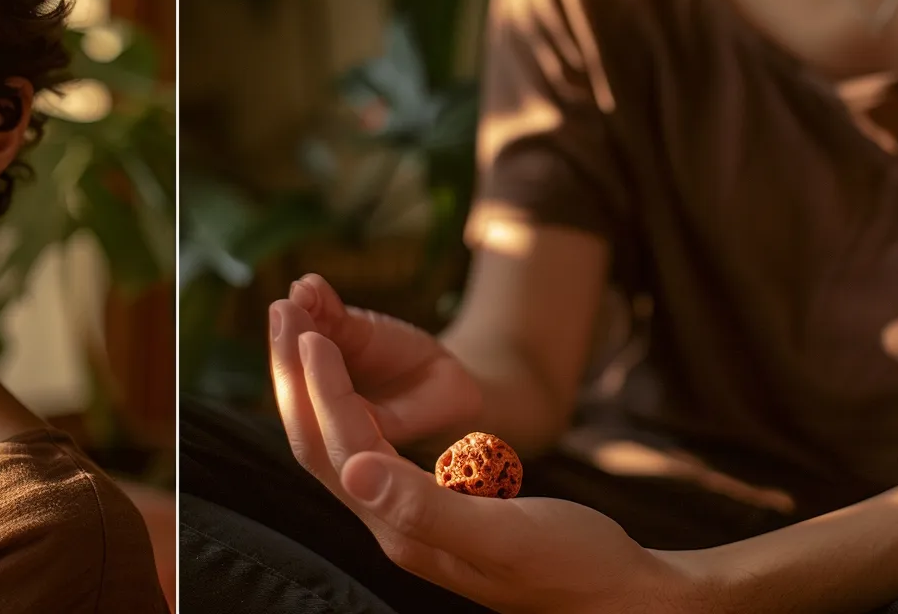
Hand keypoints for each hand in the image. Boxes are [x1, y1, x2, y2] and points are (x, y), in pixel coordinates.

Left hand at [269, 285, 704, 612]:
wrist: (616, 596)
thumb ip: (425, 506)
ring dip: (313, 388)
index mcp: (403, 529)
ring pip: (339, 444)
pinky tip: (351, 382)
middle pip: (321, 447)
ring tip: (301, 332)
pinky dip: (350, 404)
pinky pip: (368, 446)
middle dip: (295, 381)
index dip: (322, 388)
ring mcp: (408, 520)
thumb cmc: (574, 565)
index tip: (310, 332)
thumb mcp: (505, 535)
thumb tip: (354, 468)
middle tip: (281, 312)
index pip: (343, 447)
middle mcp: (393, 527)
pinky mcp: (429, 509)